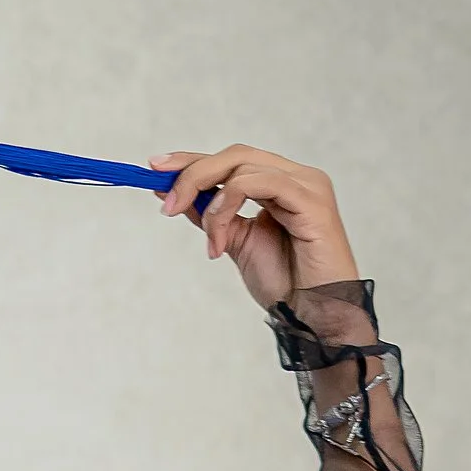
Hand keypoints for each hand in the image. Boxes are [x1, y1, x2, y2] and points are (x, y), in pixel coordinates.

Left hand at [149, 147, 357, 308]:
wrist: (315, 315)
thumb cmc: (285, 284)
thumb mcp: (236, 243)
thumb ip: (212, 215)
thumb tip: (174, 195)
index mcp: (282, 183)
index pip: (232, 160)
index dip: (192, 160)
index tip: (155, 168)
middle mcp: (297, 176)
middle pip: (235, 155)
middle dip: (192, 174)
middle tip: (167, 205)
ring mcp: (307, 184)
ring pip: (243, 167)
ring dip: (212, 205)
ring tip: (211, 244)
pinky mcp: (312, 200)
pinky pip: (260, 183)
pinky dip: (230, 206)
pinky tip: (221, 241)